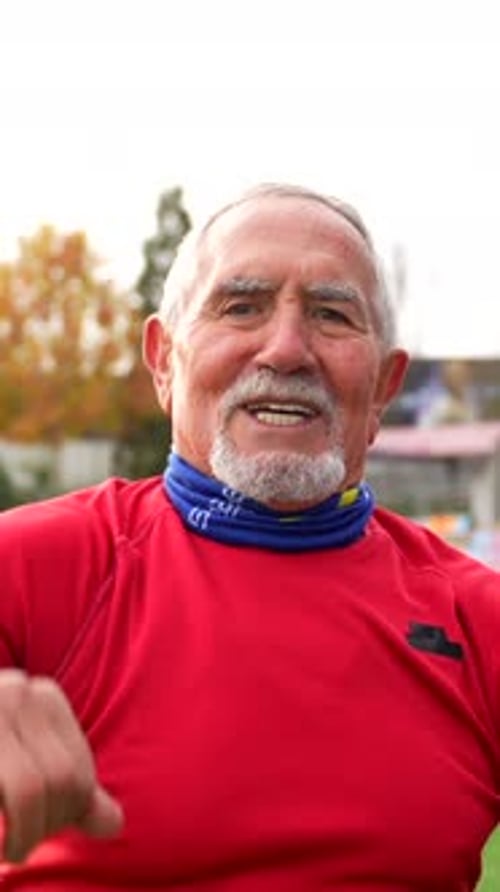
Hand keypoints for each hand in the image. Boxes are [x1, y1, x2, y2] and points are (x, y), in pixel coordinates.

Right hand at [0, 670, 122, 862]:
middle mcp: (15, 691)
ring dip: (22, 833)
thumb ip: (68, 790)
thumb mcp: (27, 766)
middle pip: (59, 781)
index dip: (65, 817)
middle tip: (18, 846)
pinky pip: (12, 791)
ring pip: (30, 789)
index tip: (39, 831)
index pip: (79, 774)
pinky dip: (4, 826)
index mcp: (43, 695)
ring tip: (8, 847)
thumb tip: (113, 825)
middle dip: (43, 827)